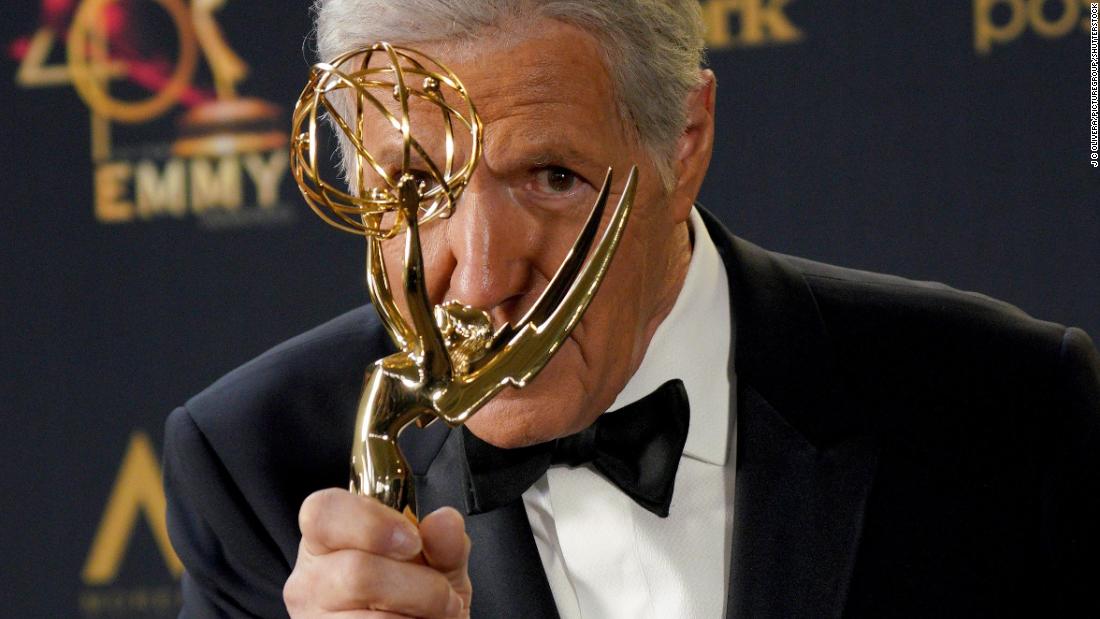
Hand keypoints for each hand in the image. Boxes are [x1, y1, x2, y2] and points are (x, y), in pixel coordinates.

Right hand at [285, 488, 471, 617]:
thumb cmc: (421, 600)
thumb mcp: (440, 565)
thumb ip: (445, 542)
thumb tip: (444, 521)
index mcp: (330, 538)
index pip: (323, 511)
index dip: (371, 522)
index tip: (413, 540)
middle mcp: (312, 577)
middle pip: (356, 570)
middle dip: (418, 584)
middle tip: (444, 594)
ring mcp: (314, 617)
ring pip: (371, 616)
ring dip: (418, 614)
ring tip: (433, 615)